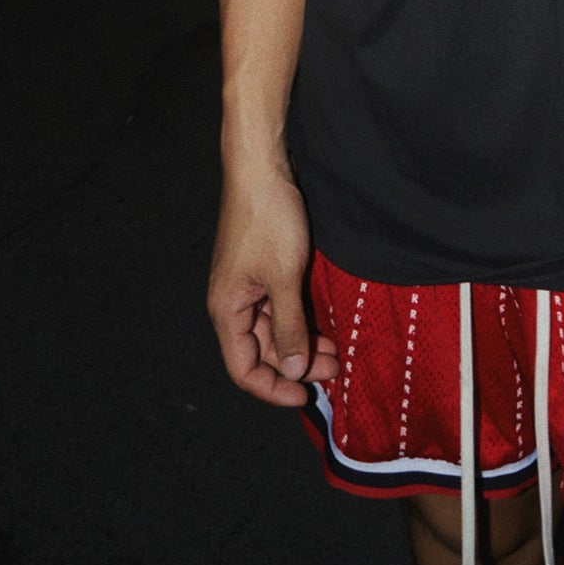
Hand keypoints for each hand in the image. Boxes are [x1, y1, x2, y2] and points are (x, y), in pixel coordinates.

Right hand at [207, 169, 338, 407]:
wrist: (262, 168)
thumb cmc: (267, 219)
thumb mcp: (284, 277)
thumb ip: (289, 326)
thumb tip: (293, 370)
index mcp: (227, 310)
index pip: (244, 368)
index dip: (273, 388)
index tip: (305, 396)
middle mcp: (233, 303)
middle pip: (262, 351)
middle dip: (297, 364)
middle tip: (335, 367)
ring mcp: (248, 286)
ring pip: (274, 329)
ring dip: (303, 342)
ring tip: (336, 349)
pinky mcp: (263, 269)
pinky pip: (280, 306)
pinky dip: (300, 318)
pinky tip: (324, 323)